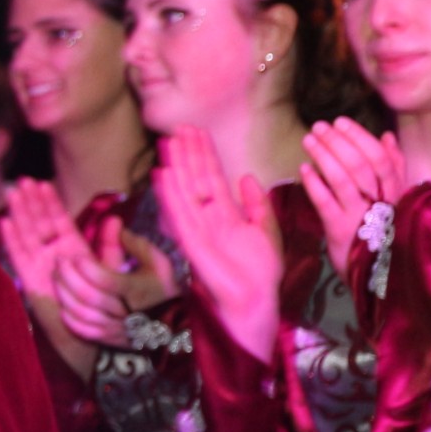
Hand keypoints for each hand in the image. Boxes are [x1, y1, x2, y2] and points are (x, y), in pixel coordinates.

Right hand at [0, 180, 96, 374]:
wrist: (96, 342)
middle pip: (39, 225)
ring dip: (20, 216)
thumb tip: (115, 218)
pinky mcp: (32, 284)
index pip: (58, 222)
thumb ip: (110, 247)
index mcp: (73, 252)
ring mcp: (41, 270)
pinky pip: (20, 260)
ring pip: (27, 237)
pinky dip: (12, 242)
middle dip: (31, 204)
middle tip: (22, 181)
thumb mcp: (112, 272)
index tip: (41, 183)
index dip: (49, 203)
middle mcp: (54, 258)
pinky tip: (5, 223)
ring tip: (13, 194)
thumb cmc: (108, 309)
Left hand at [52, 218, 176, 346]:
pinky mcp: (111, 340)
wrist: (176, 324)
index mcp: (137, 290)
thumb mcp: (157, 262)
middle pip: (90, 296)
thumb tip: (113, 222)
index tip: (75, 256)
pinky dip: (71, 319)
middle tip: (59, 263)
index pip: (105, 280)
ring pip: (84, 315)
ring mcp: (118, 328)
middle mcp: (126, 311)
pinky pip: (86, 332)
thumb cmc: (162, 288)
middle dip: (69, 277)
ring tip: (57, 279)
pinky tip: (63, 306)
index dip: (86, 268)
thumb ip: (135, 244)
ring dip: (65, 296)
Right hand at [155, 127, 283, 361]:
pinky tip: (164, 175)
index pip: (212, 178)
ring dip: (176, 167)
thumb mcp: (266, 232)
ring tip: (169, 142)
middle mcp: (207, 220)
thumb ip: (257, 206)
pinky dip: (171, 196)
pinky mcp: (193, 246)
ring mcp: (198, 232)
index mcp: (225, 216)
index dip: (204, 154)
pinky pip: (180, 216)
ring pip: (185, 193)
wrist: (256, 304)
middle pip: (195, 180)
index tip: (197, 131)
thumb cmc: (260, 275)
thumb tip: (247, 177)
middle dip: (188, 154)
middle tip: (179, 127)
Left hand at [301, 118, 406, 275]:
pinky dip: (314, 184)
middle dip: (338, 142)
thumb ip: (393, 169)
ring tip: (308, 140)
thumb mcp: (393, 200)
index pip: (381, 158)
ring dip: (323, 156)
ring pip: (343, 180)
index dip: (360, 137)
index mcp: (395, 193)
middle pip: (361, 165)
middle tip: (319, 126)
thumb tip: (386, 137)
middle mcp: (381, 203)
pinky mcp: (340, 232)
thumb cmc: (381, 232)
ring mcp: (360, 218)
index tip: (341, 122)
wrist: (375, 276)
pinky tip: (303, 169)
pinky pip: (326, 203)